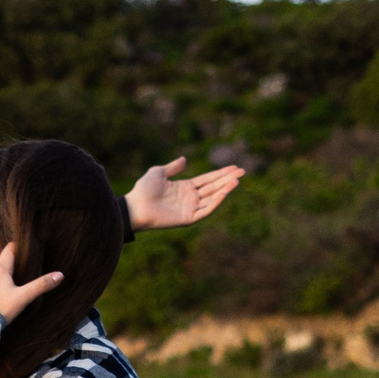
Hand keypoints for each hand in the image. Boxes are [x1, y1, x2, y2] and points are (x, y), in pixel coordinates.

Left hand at [0, 242, 60, 322]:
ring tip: (15, 280)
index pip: (10, 249)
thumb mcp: (23, 297)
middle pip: (3, 261)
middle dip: (14, 262)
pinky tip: (1, 293)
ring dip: (5, 274)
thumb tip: (59, 275)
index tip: (28, 246)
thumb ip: (40, 286)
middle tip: (25, 264)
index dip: (19, 246)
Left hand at [126, 157, 244, 229]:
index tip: (234, 167)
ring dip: (225, 189)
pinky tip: (224, 192)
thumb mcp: (159, 172)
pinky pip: (205, 210)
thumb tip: (185, 159)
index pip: (207, 179)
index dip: (221, 173)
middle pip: (213, 187)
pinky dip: (216, 202)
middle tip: (243, 171)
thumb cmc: (143, 189)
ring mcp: (190, 208)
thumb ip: (173, 167)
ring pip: (212, 198)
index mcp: (185, 187)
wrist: (135, 205)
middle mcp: (190, 198)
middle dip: (228, 179)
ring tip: (237, 180)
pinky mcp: (188, 218)